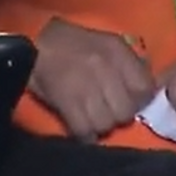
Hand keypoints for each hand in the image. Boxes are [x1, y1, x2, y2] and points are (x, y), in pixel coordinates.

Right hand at [28, 19, 154, 140]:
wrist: (31, 41)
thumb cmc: (70, 44)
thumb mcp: (104, 43)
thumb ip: (126, 65)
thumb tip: (145, 91)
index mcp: (116, 50)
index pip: (144, 88)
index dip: (138, 100)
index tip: (128, 101)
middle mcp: (104, 67)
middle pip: (125, 112)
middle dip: (116, 115)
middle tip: (106, 111)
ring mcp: (85, 86)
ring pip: (105, 124)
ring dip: (99, 126)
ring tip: (90, 118)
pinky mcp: (65, 102)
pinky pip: (84, 131)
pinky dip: (83, 134)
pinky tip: (80, 127)